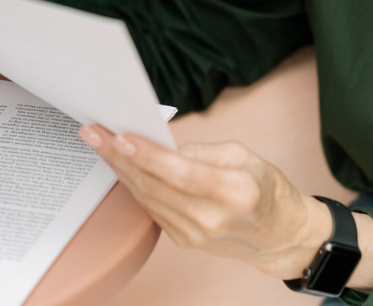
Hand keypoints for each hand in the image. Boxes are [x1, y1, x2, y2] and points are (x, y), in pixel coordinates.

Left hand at [77, 126, 372, 289]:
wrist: (279, 236)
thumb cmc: (266, 189)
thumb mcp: (246, 156)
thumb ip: (204, 151)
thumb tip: (165, 147)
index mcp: (234, 192)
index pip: (181, 173)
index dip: (148, 156)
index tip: (121, 138)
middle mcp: (211, 219)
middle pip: (155, 185)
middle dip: (119, 157)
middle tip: (93, 132)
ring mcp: (195, 234)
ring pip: (147, 198)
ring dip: (120, 170)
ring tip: (99, 144)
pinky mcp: (183, 240)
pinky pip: (152, 208)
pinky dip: (134, 185)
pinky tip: (120, 166)